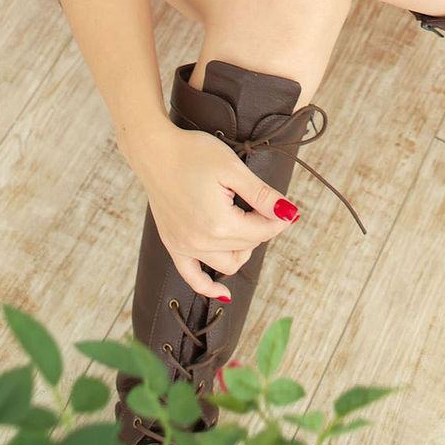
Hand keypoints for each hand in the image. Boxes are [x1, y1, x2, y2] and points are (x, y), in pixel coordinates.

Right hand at [134, 124, 297, 300]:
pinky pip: (192, 277)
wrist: (155, 151)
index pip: (262, 232)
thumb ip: (262, 196)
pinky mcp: (173, 246)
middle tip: (260, 203)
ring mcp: (185, 247)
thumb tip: (290, 214)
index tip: (283, 205)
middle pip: (247, 246)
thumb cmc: (194, 154)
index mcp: (220, 223)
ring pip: (227, 264)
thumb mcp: (234, 169)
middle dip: (260, 227)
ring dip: (243, 250)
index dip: (278, 218)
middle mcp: (201, 242)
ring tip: (244, 224)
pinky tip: (222, 292)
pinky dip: (208, 286)